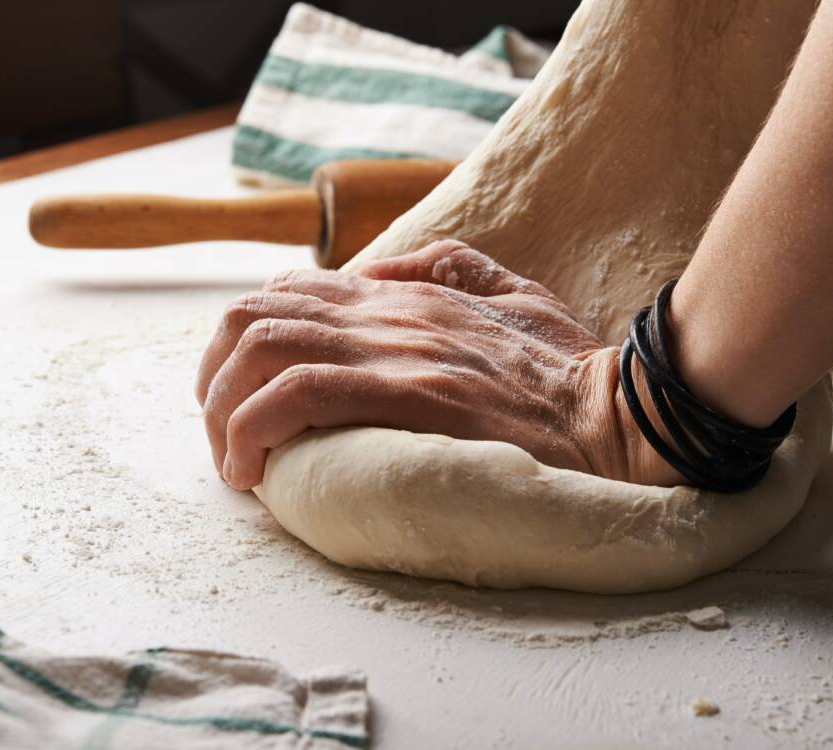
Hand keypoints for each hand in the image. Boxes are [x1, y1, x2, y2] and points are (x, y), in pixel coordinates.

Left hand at [196, 241, 679, 489]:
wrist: (618, 413)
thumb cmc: (568, 369)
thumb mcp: (514, 292)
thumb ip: (450, 267)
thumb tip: (383, 268)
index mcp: (405, 294)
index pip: (288, 292)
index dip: (246, 341)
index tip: (246, 397)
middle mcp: (388, 312)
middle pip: (254, 315)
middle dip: (214, 376)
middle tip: (224, 433)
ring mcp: (396, 349)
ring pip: (261, 349)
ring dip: (223, 408)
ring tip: (234, 460)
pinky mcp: (408, 393)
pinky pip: (297, 394)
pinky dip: (254, 429)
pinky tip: (254, 470)